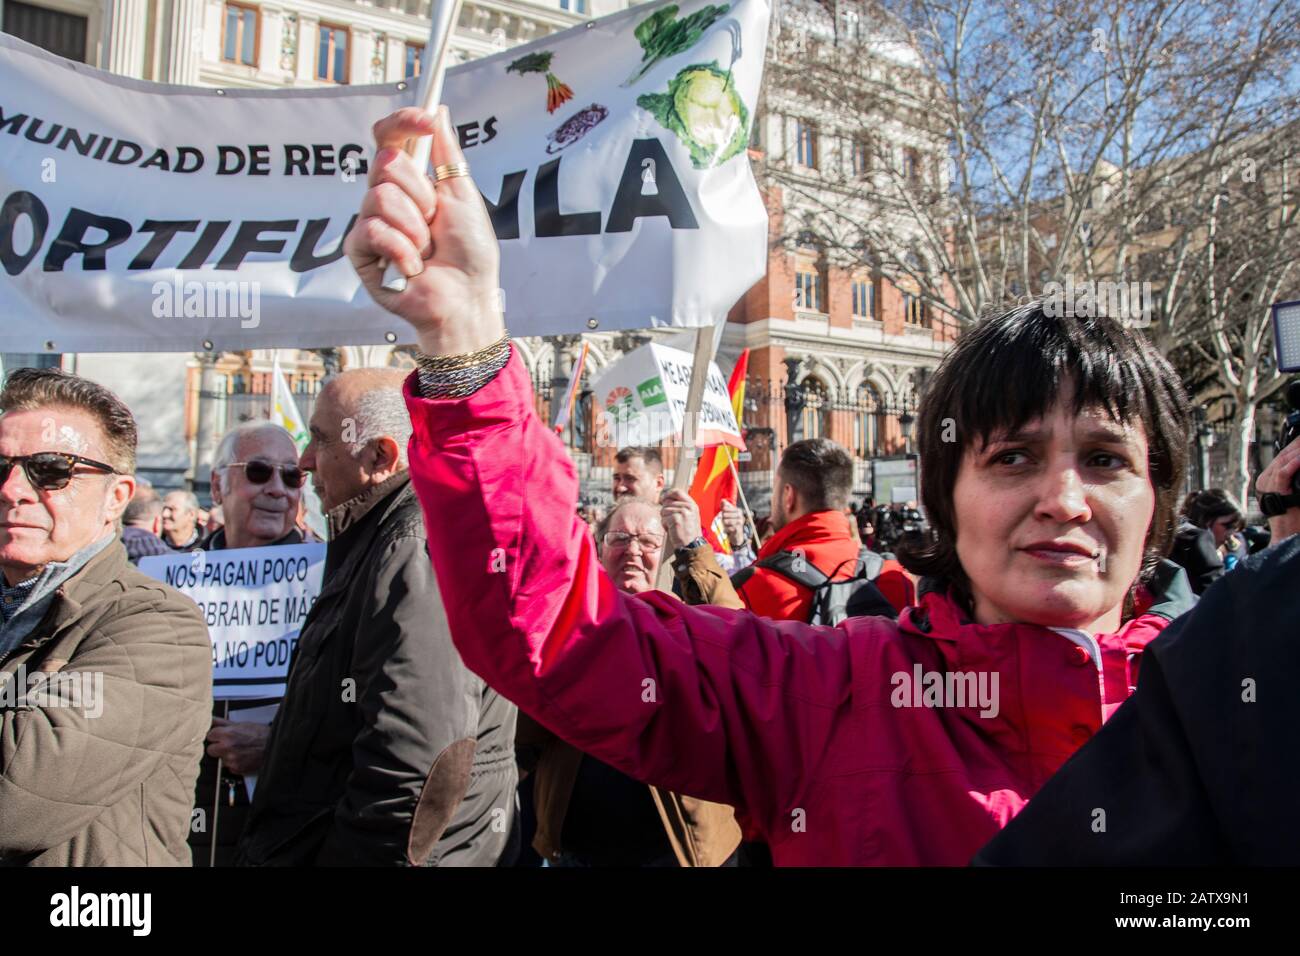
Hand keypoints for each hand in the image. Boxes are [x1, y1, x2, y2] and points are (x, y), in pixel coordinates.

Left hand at [206, 717, 270, 775]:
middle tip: (228, 744)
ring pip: (220, 759)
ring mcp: (231, 760)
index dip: (216, 735)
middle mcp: (227, 748)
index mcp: (227, 734)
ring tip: (240, 749)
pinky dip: (234, 763)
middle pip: (211, 749)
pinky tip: (242, 756)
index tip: (221, 735)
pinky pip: (228, 767)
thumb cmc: (261, 735)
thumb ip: (222, 723)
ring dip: (227, 755)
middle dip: (217, 747)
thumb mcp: (241, 724)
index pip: (209, 736)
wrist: (274, 746)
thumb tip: (211, 719)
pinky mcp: (236, 769)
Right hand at [344, 106, 504, 356]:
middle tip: (435, 221)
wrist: (466, 298)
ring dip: (414, 226)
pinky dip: (402, 249)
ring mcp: (370, 223)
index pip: (390, 138)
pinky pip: (372, 230)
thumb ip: (446, 154)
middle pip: (386, 163)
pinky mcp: (359, 251)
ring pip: (380, 196)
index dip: (402, 122)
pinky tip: (412, 267)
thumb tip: (437, 111)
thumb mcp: (462, 195)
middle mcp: (386, 198)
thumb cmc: (470, 254)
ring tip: (426, 249)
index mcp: (411, 182)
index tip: (424, 119)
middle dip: (420, 193)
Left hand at [661, 489, 703, 552]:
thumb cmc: (688, 532)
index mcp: (692, 505)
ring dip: (665, 520)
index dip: (668, 494)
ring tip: (674, 527)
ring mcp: (682, 512)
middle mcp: (688, 507)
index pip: (677, 491)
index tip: (663, 498)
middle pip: (667, 502)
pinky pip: (663, 519)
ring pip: (664, 510)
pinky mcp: (675, 519)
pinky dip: (665, 526)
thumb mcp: (690, 516)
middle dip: (666, 511)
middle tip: (672, 521)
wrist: (692, 545)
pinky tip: (672, 530)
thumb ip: (681, 506)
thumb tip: (665, 499)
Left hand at [719, 499, 746, 547]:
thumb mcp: (728, 514)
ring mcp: (739, 522)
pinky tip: (727, 530)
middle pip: (724, 514)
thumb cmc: (731, 522)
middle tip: (724, 521)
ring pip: (726, 521)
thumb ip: (725, 506)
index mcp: (738, 510)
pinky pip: (727, 528)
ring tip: (726, 525)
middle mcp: (740, 515)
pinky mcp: (737, 529)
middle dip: (722, 518)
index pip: (725, 508)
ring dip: (724, 524)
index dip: (722, 511)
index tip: (723, 514)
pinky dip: (726, 530)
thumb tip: (722, 500)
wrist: (736, 534)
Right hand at [1255, 434, 1299, 542]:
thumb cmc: (1294, 519)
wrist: (1287, 536)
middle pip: (1282, 455)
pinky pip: (1282, 472)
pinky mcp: (1274, 490)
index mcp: (1269, 480)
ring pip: (1282, 461)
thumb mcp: (1294, 495)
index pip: (1282, 457)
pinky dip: (1293, 464)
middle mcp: (1266, 480)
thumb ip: (1294, 481)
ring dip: (1297, 451)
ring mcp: (1268, 485)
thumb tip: (1297, 465)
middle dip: (1297, 445)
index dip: (1294, 446)